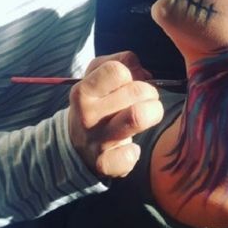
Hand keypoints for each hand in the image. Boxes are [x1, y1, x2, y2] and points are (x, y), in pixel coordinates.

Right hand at [68, 51, 163, 177]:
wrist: (74, 145)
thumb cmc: (95, 103)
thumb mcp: (96, 75)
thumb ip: (120, 62)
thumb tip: (144, 71)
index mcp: (84, 90)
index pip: (118, 70)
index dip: (132, 73)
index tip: (130, 82)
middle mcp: (87, 114)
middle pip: (136, 91)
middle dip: (150, 92)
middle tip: (145, 99)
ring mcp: (96, 140)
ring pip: (138, 116)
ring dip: (153, 113)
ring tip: (148, 115)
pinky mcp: (104, 164)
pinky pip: (131, 156)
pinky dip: (135, 152)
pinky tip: (129, 148)